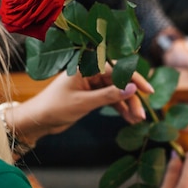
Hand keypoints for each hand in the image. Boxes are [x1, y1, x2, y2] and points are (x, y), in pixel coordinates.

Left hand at [4, 68, 153, 144]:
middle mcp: (90, 72)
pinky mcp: (91, 95)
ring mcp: (91, 84)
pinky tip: (128, 119)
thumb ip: (109, 95)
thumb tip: (131, 88)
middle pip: (119, 81)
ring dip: (127, 105)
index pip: (116, 69)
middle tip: (141, 115)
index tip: (148, 91)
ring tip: (136, 120)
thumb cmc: (56, 107)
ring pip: (116, 91)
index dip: (134, 79)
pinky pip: (110, 99)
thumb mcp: (84, 103)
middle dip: (131, 98)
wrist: (39, 120)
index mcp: (86, 66)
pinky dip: (119, 108)